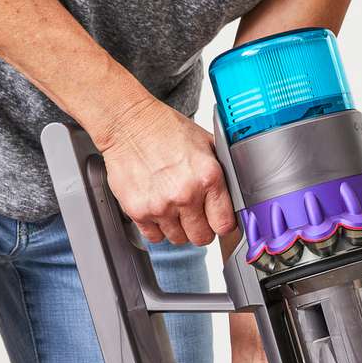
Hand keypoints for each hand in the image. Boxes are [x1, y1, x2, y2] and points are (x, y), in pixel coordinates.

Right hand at [96, 98, 235, 245]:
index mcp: (207, 177)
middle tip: (195, 215)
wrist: (126, 123)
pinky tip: (157, 209)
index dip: (221, 223)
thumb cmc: (164, 129)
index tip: (217, 220)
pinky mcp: (138, 211)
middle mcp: (185, 194)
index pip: (224, 224)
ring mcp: (160, 205)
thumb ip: (221, 172)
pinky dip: (156, 227)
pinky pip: (154, 236)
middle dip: (201, 228)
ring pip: (178, 239)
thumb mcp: (205, 142)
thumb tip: (235, 194)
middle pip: (202, 237)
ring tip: (173, 206)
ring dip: (178, 227)